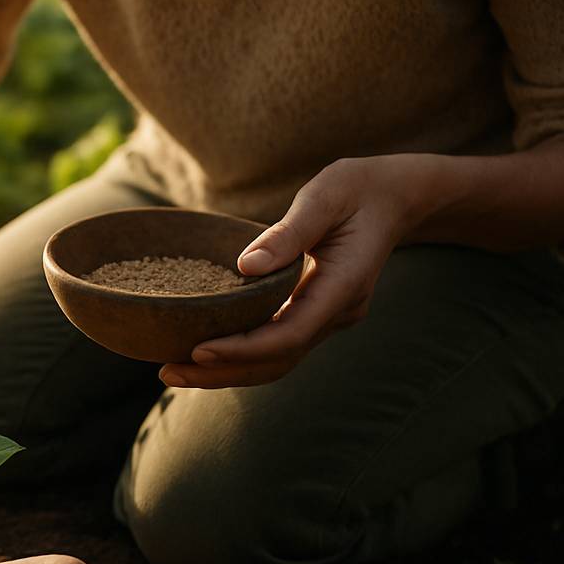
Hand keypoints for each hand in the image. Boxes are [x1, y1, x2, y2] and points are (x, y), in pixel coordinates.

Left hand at [159, 155, 428, 388]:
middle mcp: (337, 311)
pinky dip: (241, 353)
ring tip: (174, 372)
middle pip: (278, 359)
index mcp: (343, 286)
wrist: (394, 197)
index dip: (243, 348)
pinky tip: (202, 352)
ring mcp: (328, 316)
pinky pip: (276, 344)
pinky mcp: (314, 312)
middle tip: (169, 374)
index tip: (199, 351)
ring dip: (228, 371)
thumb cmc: (357, 189)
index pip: (289, 333)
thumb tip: (246, 265)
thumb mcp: (326, 197)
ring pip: (277, 360)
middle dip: (224, 371)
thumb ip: (289, 233)